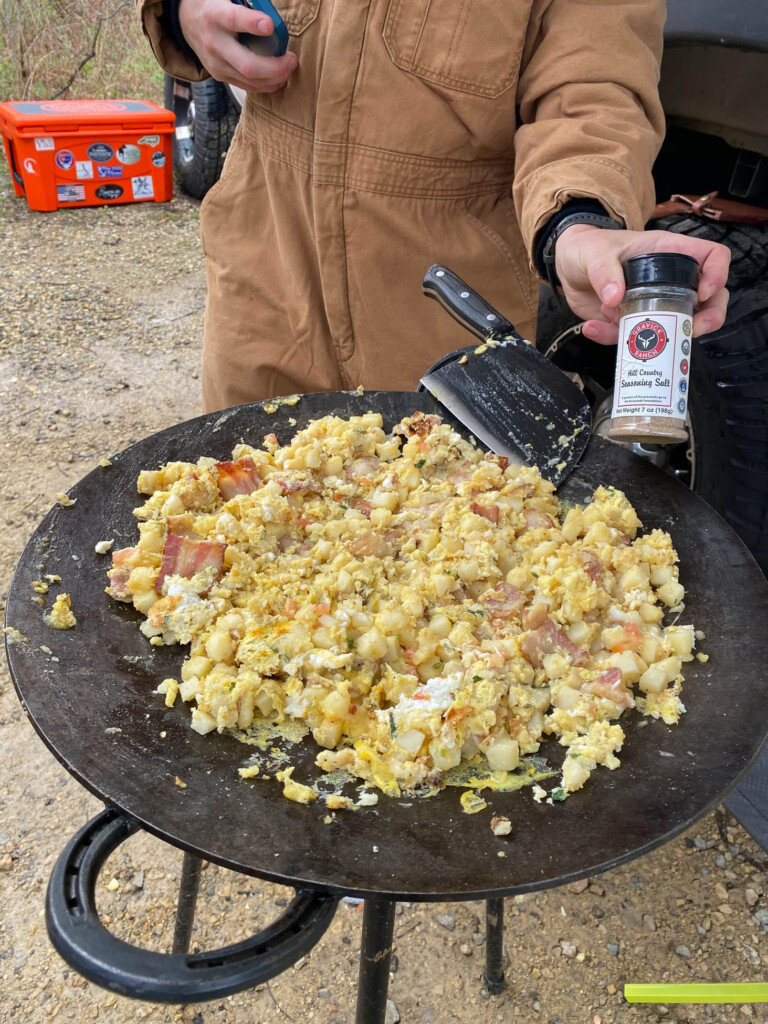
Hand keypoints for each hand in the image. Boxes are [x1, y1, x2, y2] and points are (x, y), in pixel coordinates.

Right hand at [179, 0, 297, 92]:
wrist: (186, 22)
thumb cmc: (213, 6)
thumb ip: (247, 4)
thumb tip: (270, 15)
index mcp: (215, 16)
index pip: (234, 20)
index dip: (252, 23)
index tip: (270, 26)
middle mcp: (215, 43)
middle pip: (248, 64)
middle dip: (275, 67)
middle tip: (292, 59)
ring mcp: (217, 64)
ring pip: (251, 80)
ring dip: (276, 78)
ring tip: (289, 68)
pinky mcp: (221, 76)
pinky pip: (248, 86)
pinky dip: (267, 85)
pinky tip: (279, 78)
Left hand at [554, 225, 730, 343]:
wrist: (567, 267)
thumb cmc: (588, 248)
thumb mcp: (595, 252)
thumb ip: (603, 271)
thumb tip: (615, 297)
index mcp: (669, 252)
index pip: (712, 257)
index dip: (718, 274)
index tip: (703, 293)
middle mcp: (669, 278)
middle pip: (710, 299)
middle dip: (708, 318)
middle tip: (692, 329)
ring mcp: (655, 303)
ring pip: (678, 325)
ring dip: (660, 337)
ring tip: (630, 334)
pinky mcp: (634, 321)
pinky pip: (636, 338)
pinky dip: (616, 340)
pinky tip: (593, 328)